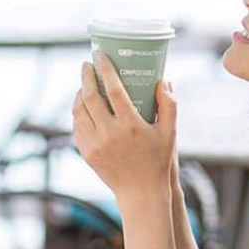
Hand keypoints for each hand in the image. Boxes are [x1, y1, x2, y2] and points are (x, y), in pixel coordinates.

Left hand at [72, 52, 176, 197]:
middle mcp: (110, 134)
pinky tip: (82, 106)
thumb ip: (169, 105)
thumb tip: (163, 80)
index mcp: (131, 125)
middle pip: (90, 97)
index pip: (114, 89)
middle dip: (86, 76)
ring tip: (84, 83)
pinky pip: (77, 127)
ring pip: (79, 111)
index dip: (106, 70)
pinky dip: (78, 112)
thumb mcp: (170, 133)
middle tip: (87, 64)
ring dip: (79, 93)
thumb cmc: (158, 161)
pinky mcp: (87, 153)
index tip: (100, 56)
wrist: (141, 193)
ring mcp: (95, 144)